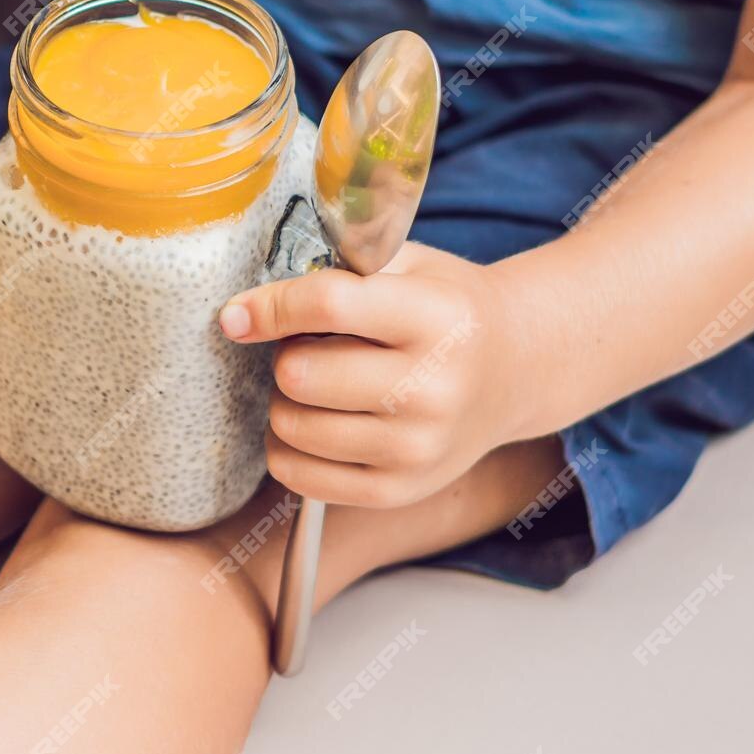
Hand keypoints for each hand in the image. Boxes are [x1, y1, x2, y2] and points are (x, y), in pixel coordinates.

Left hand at [218, 243, 528, 509]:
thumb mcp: (409, 263)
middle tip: (309, 348)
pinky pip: (299, 475)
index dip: (268, 307)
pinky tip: (315, 421)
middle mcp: (433, 388)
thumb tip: (244, 309)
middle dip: (286, 355)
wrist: (515, 369)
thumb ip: (336, 267)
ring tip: (317, 384)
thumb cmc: (445, 308)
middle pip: (300, 374)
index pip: (326, 306)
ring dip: (285, 401)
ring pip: (292, 426)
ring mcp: (418, 447)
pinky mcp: (399, 489)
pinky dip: (288, 447)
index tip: (237, 314)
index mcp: (435, 317)